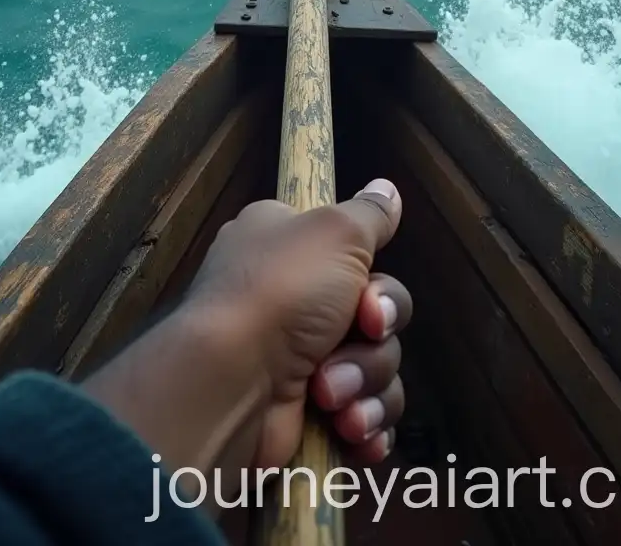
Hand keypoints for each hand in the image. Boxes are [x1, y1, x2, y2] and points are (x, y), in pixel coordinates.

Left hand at [83, 178, 410, 501]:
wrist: (232, 385)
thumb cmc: (280, 293)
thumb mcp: (333, 231)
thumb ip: (369, 213)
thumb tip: (388, 188)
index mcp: (287, 247)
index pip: (353, 255)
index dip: (372, 277)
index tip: (368, 291)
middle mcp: (291, 299)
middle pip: (377, 316)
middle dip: (376, 335)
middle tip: (362, 334)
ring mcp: (299, 360)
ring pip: (377, 367)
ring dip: (365, 382)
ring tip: (330, 396)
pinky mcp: (308, 414)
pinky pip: (365, 416)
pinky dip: (366, 425)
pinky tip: (353, 431)